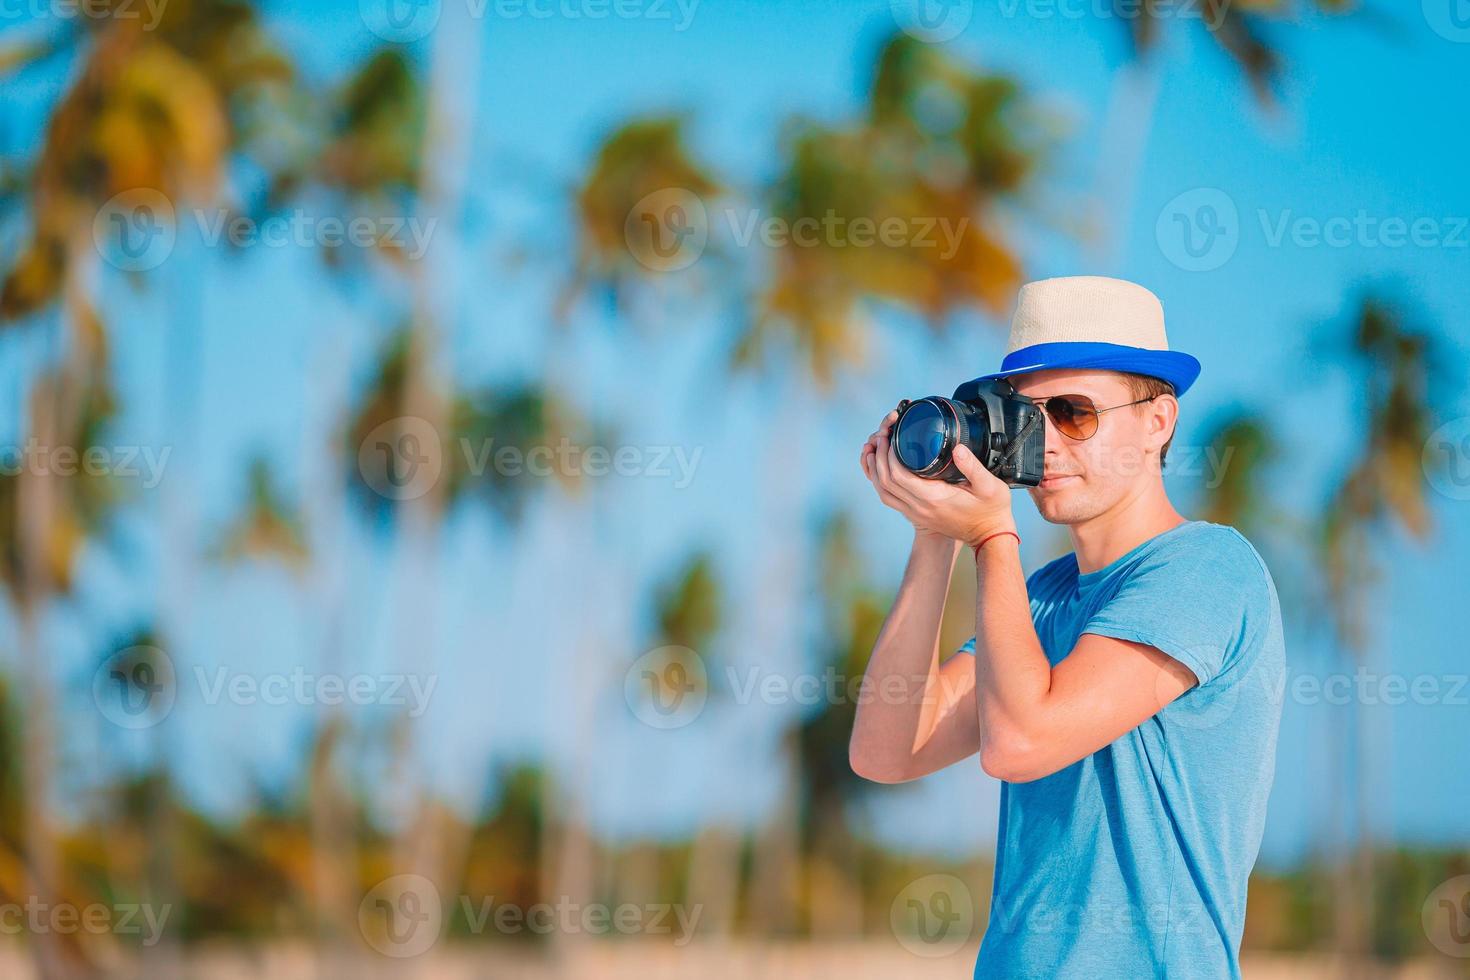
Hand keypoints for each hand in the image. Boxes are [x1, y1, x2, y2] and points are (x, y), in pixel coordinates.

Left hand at [861, 412, 1015, 547]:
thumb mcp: (990, 487)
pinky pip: (889, 497)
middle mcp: (919, 508)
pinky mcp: (915, 514)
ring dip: (875, 469)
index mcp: (933, 498)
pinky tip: (882, 466)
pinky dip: (880, 481)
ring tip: (877, 447)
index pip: (898, 475)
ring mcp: (915, 513)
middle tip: (882, 435)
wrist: (988, 536)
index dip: (889, 454)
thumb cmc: (991, 511)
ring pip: (882, 491)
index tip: (891, 435)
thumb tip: (957, 448)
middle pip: (884, 481)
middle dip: (879, 456)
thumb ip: (974, 467)